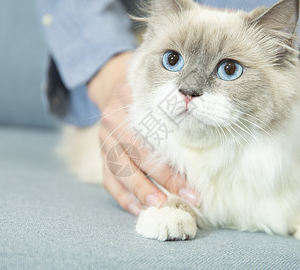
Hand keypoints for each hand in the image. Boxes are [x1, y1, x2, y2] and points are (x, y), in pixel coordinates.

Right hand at [88, 52, 198, 214]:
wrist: (113, 91)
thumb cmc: (146, 95)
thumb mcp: (157, 89)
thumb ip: (172, 100)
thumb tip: (198, 115)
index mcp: (128, 100)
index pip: (151, 129)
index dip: (171, 153)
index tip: (194, 172)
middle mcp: (112, 120)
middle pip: (138, 152)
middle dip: (164, 177)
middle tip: (188, 195)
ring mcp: (104, 140)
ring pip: (120, 169)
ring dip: (142, 190)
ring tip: (161, 206)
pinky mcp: (101, 156)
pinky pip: (108, 180)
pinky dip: (123, 197)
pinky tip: (140, 210)